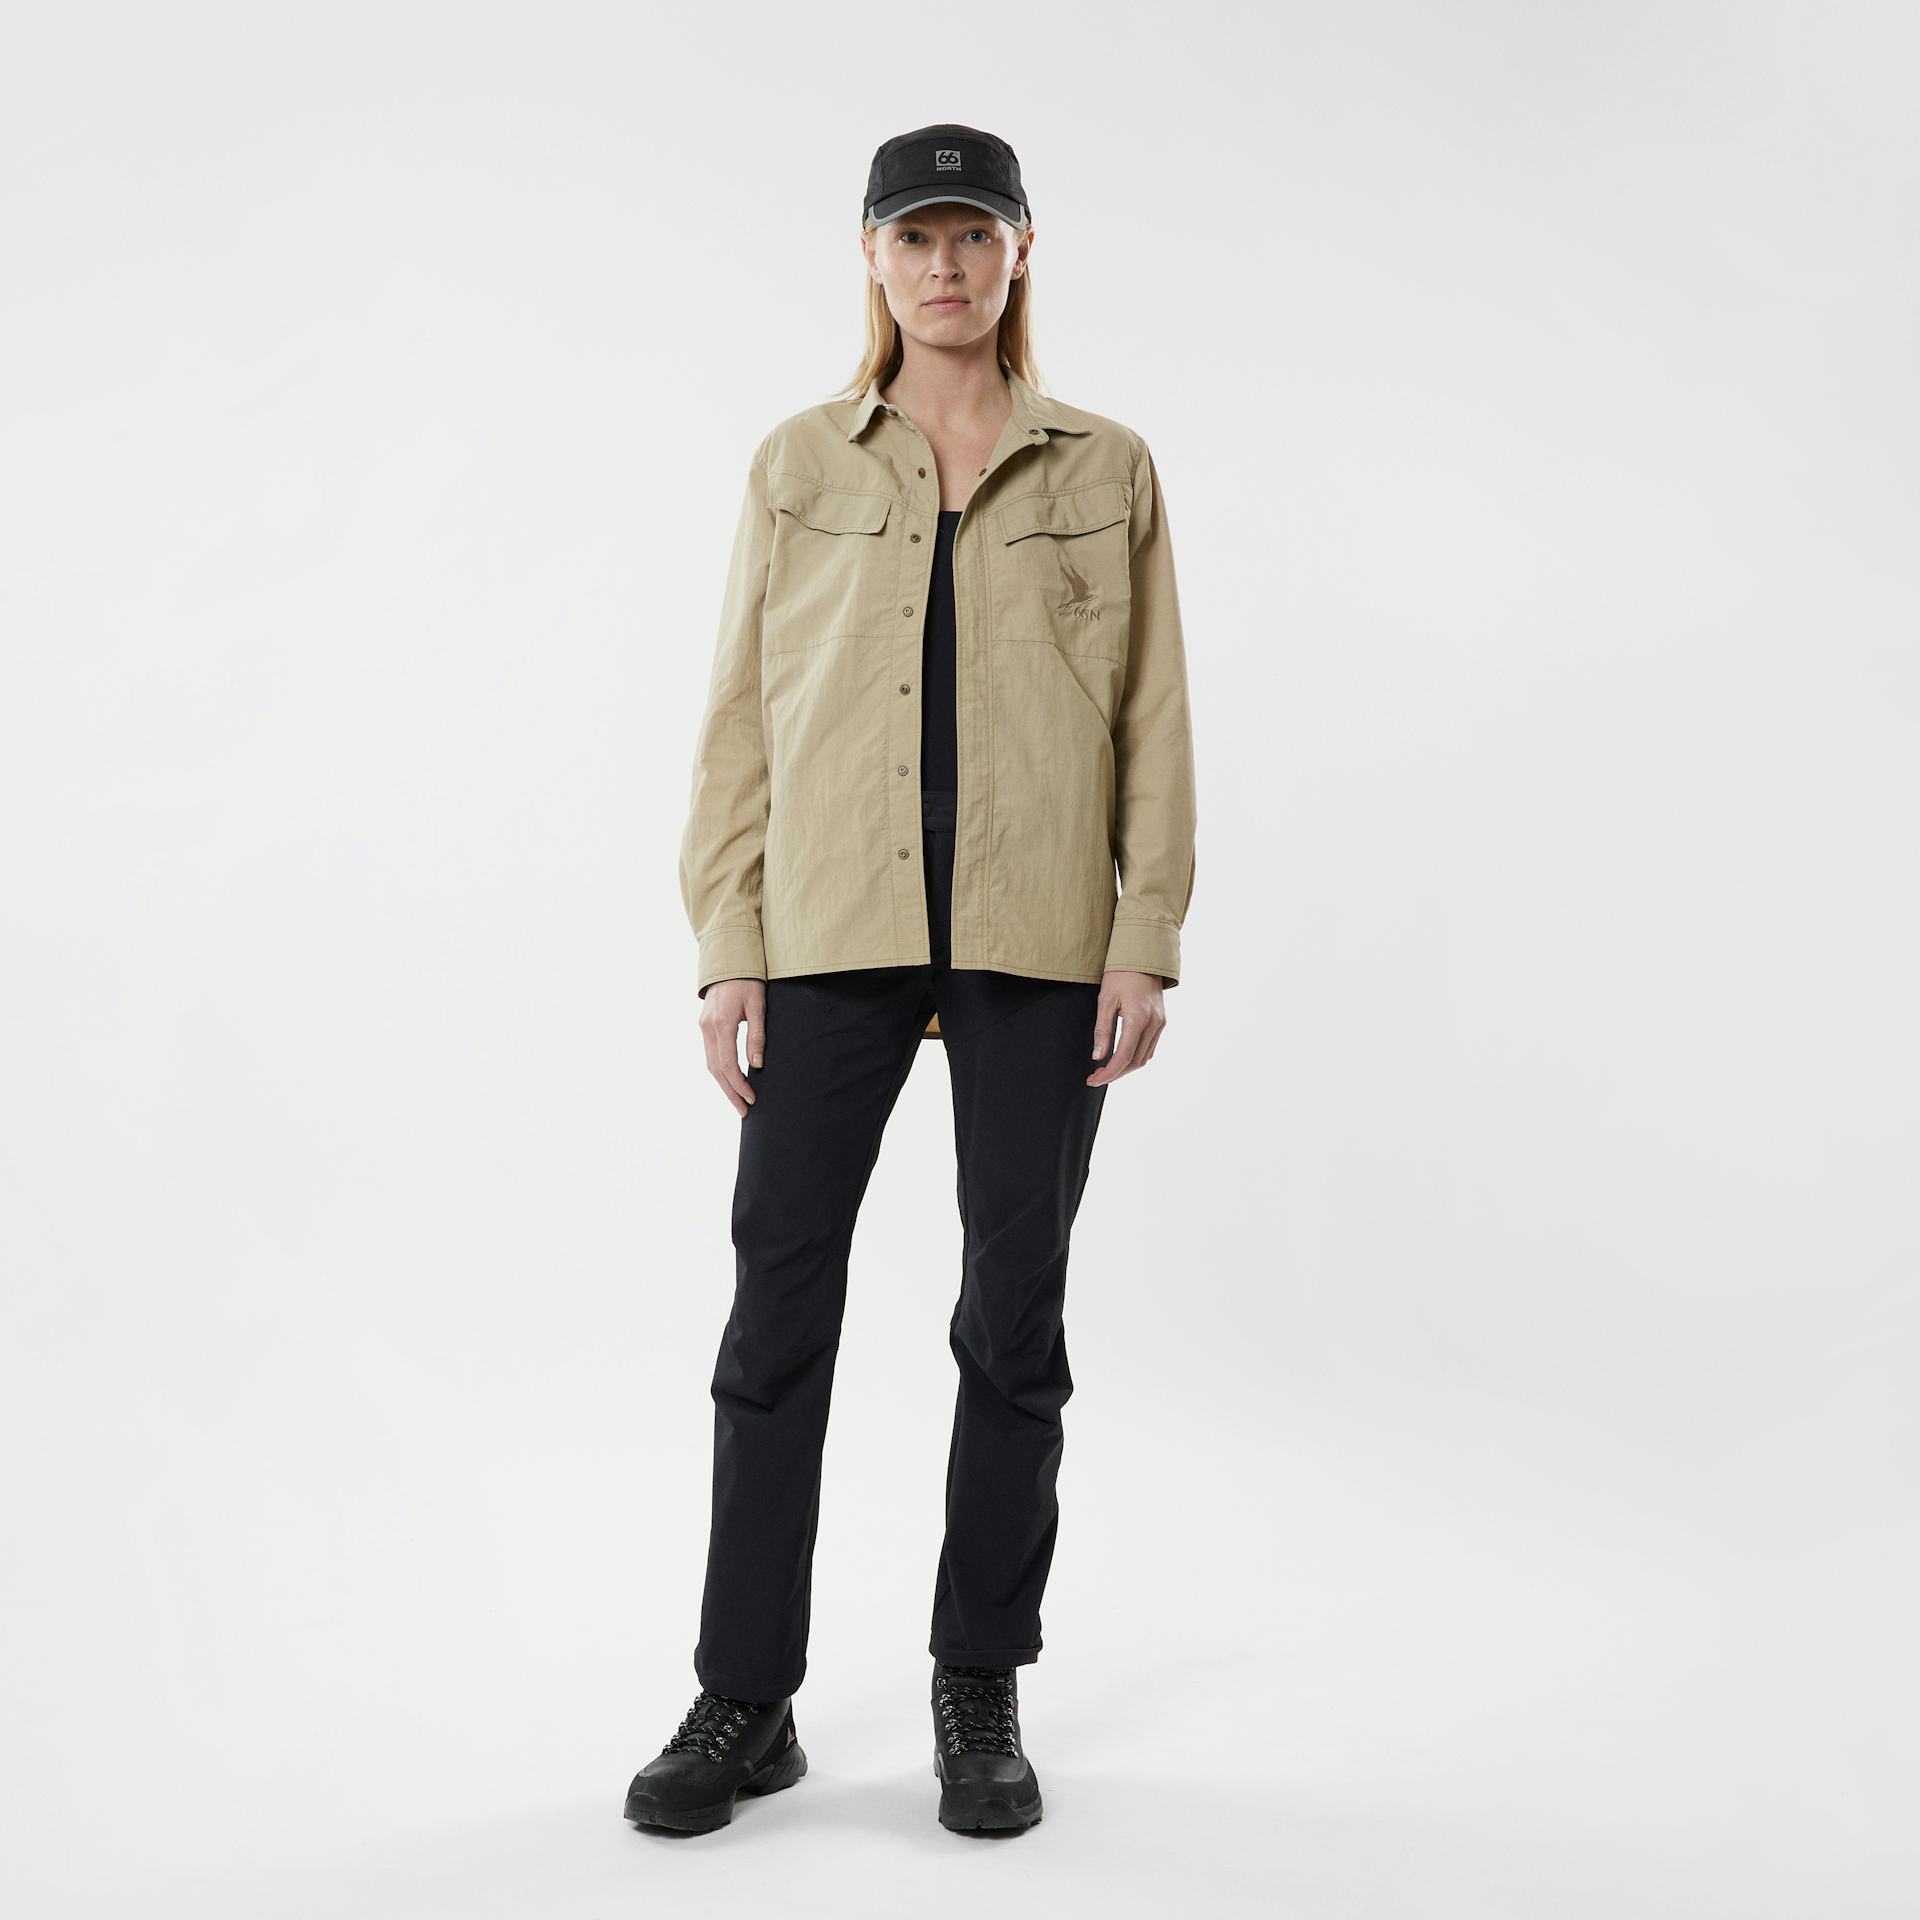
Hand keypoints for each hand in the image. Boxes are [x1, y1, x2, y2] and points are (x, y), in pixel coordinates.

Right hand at [699, 977, 766, 1115]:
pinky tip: (730, 1080)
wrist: (729, 962)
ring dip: (723, 1084)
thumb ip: (757, 1036)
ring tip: (738, 1101)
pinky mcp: (704, 1026)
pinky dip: (719, 1071)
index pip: (729, 1064)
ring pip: (710, 1064)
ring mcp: (703, 1027)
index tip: (752, 1098)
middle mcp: (708, 1028)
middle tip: (744, 1111)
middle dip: (730, 1092)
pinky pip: (710, 1054)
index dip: (740, 1085)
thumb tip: (757, 1065)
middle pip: (716, 1070)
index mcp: (722, 1024)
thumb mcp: (758, 1006)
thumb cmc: (748, 981)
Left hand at [1088, 971, 1166, 1085]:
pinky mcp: (1161, 1021)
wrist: (1144, 956)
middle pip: (1135, 1061)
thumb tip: (1098, 1056)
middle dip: (1115, 1073)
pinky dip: (1135, 1056)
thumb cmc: (1121, 974)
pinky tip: (1121, 1056)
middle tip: (1095, 1077)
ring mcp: (1160, 1023)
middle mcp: (1154, 1024)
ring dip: (1126, 1067)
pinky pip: (1150, 1047)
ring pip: (1144, 1057)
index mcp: (1138, 1019)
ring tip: (1106, 1068)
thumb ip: (1102, 1030)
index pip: (1123, 1057)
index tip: (1093, 1080)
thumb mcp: (1105, 1000)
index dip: (1108, 1073)